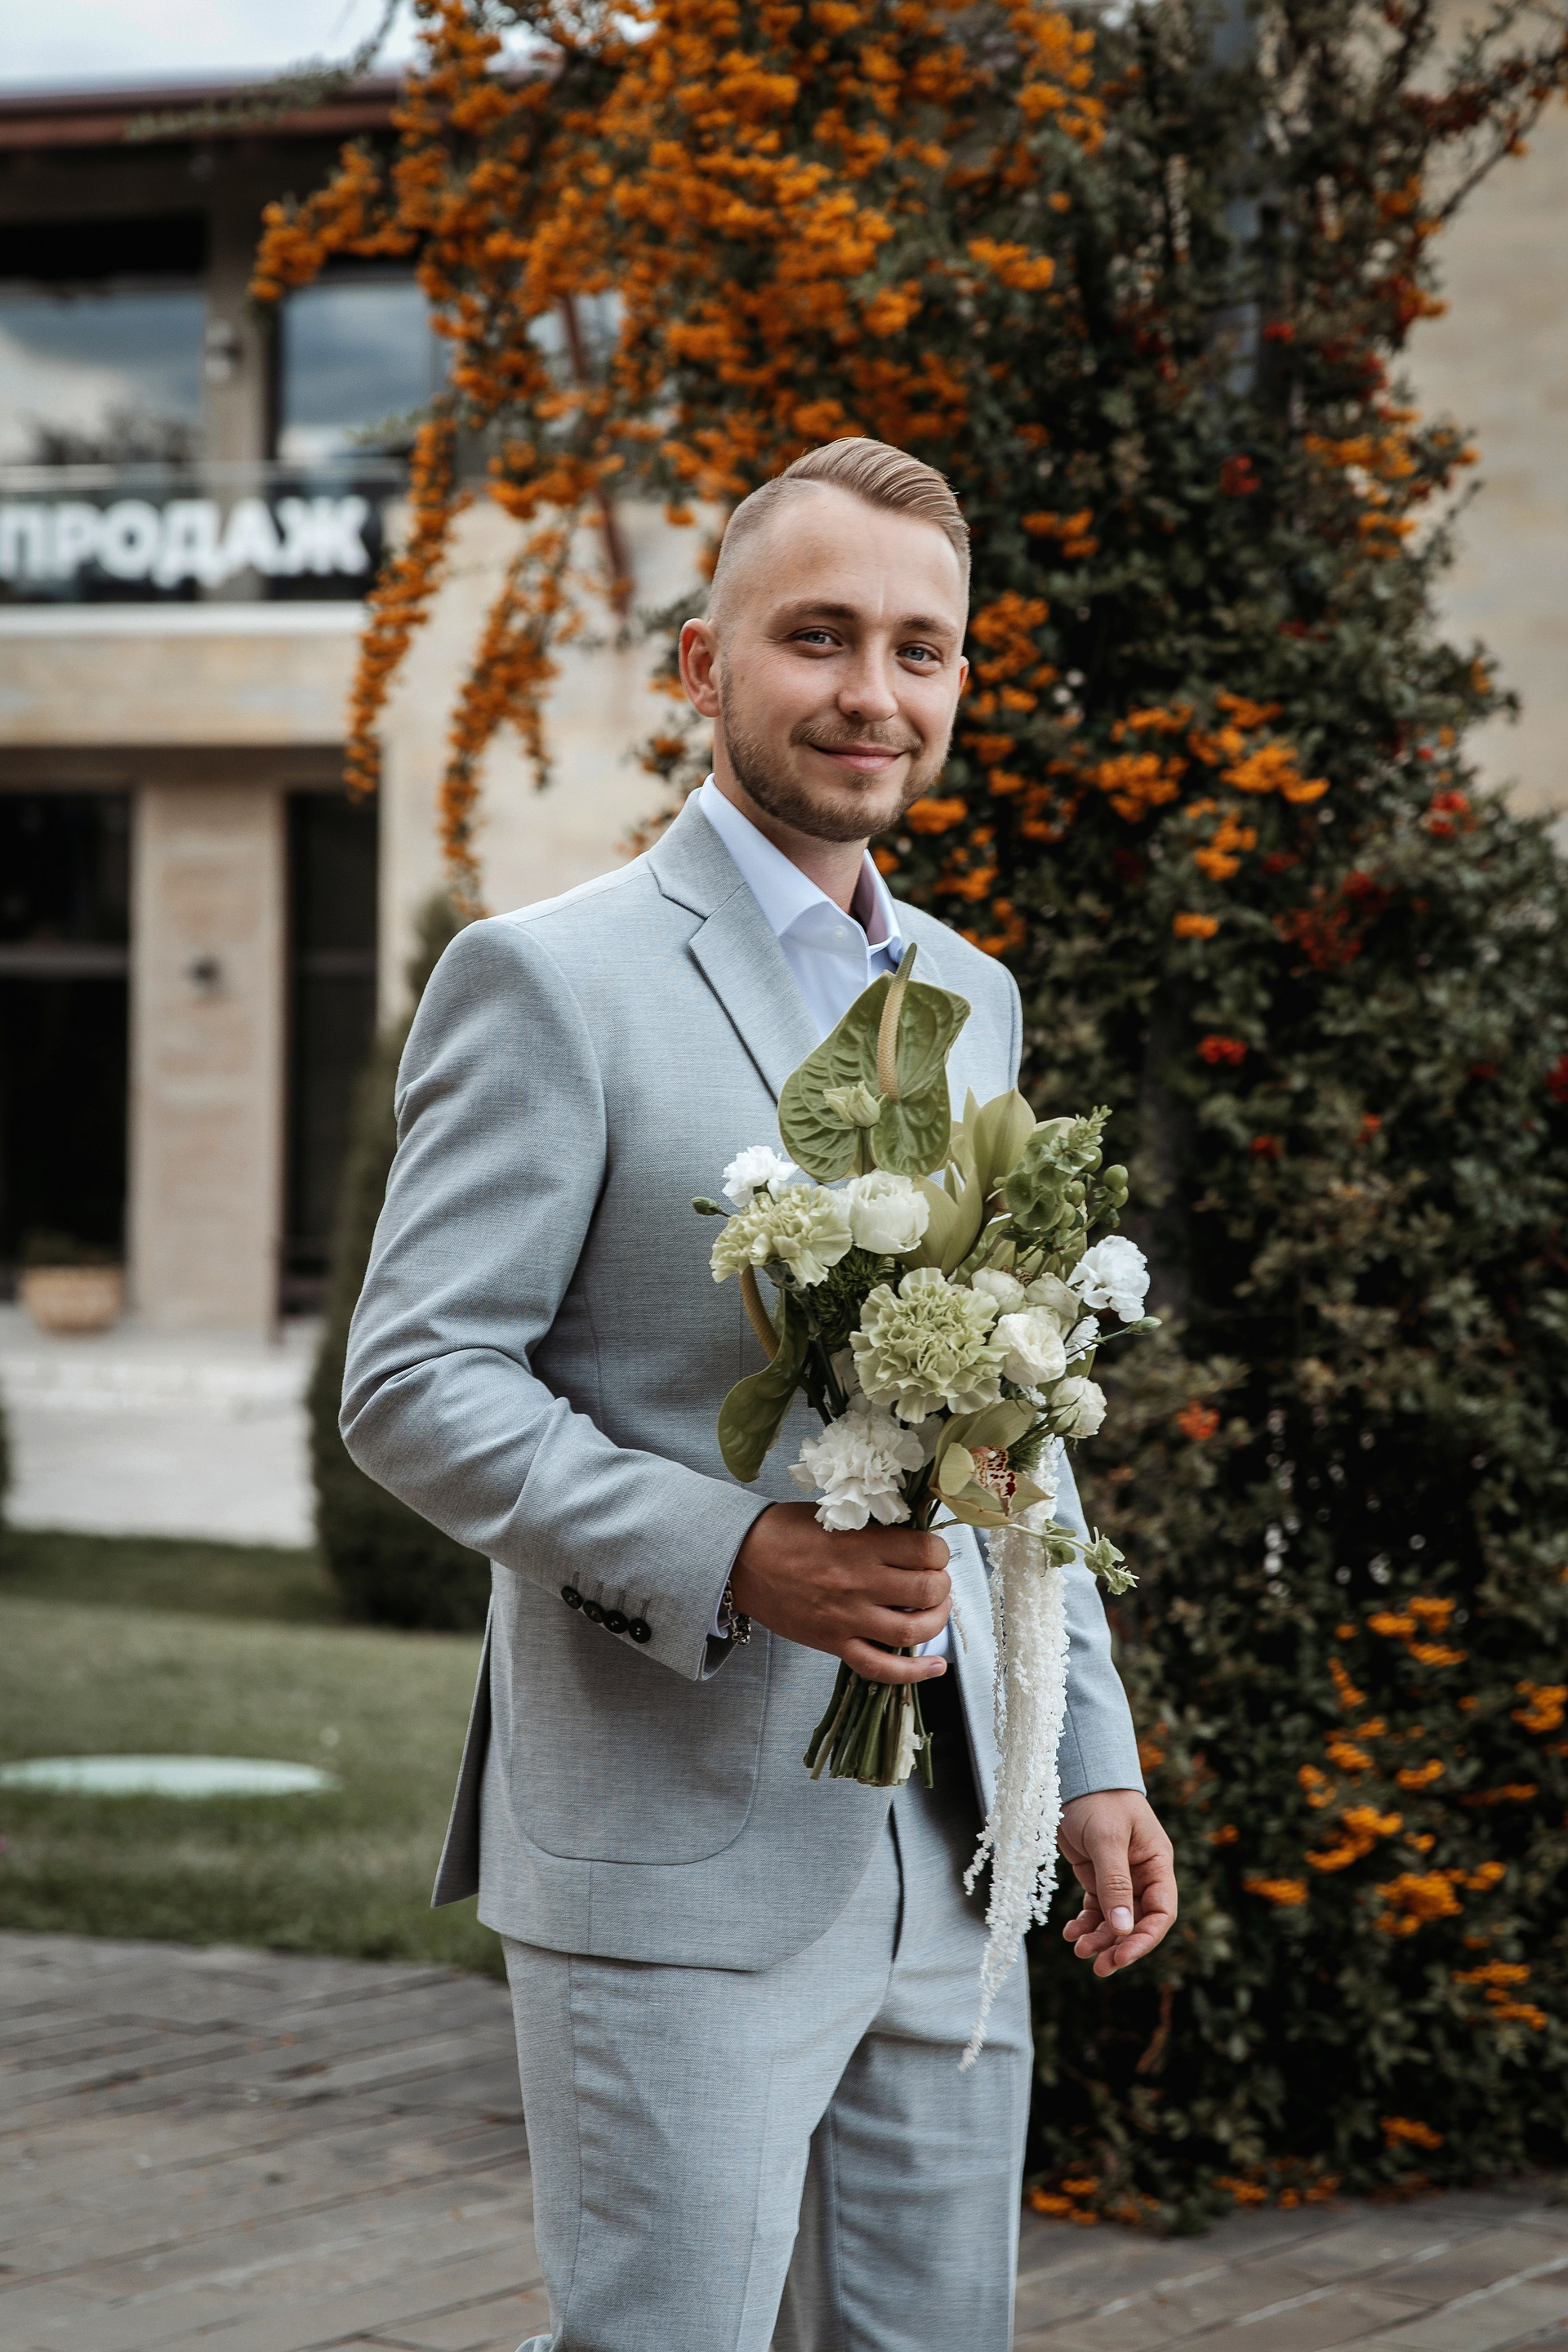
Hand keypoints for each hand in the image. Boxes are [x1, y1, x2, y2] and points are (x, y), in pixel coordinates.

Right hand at [728, 1501, 950, 1684]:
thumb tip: (913, 1541)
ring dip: (936, 1621)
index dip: (940, 1552)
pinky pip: (880, 1667)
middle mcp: (859, 1583)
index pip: (926, 1551)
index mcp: (861, 1545)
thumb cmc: (783, 1532)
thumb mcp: (834, 1515)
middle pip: (927, 1590)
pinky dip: (913, 1672)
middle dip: (942, 1585)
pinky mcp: (834, 1643)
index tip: (934, 1553)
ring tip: (936, 1610)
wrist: (740, 1560)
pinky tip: (936, 1668)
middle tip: (936, 1580)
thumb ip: (873, 1530)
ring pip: (912, 1630)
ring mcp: (847, 1618)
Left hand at [1058, 1789, 1176, 1975]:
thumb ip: (1115, 1883)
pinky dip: (1086, 1923)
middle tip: (1098, 1966)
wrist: (1074, 1775)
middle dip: (1119, 1945)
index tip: (1121, 1957)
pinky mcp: (1097, 1875)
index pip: (1161, 1912)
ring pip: (1115, 1919)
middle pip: (1137, 1922)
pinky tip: (1071, 1932)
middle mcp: (1142, 1874)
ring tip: (1078, 1949)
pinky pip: (1096, 1908)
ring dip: (1100, 1938)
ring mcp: (1119, 1876)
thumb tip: (1123, 1929)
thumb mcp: (1107, 1839)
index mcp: (1157, 1863)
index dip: (1144, 1939)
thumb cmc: (1098, 1799)